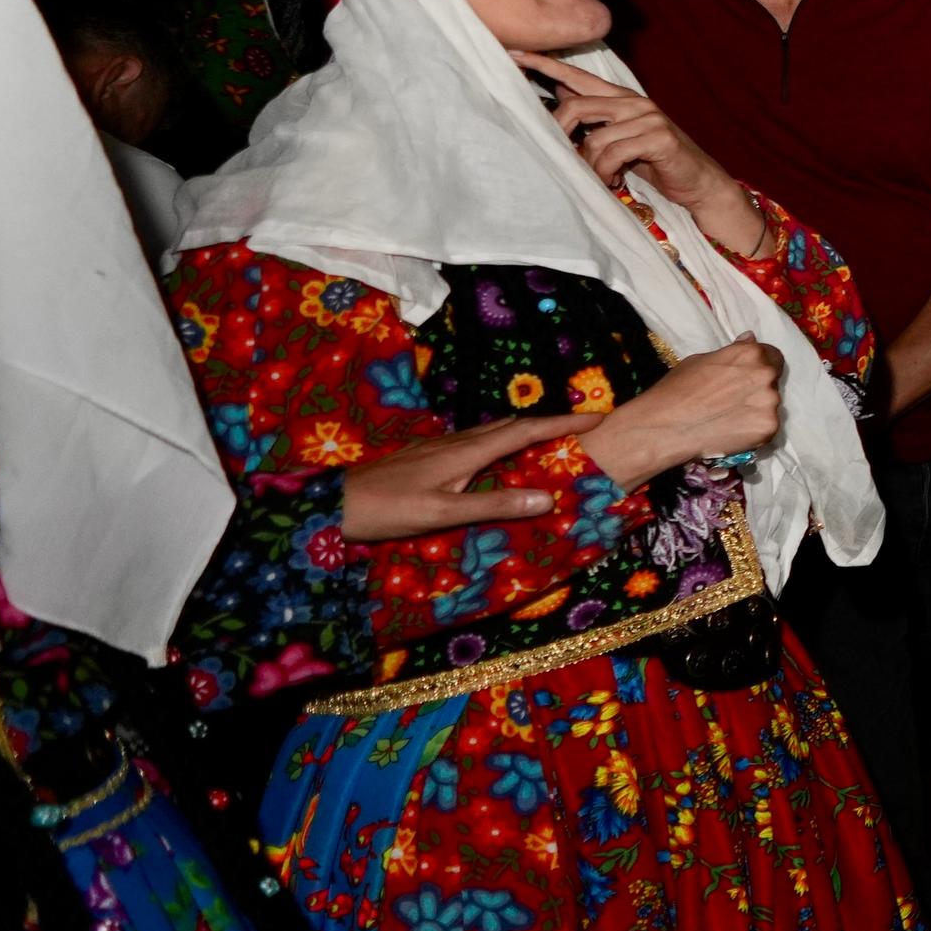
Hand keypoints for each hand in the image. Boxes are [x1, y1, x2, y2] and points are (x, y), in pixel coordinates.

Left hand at [339, 419, 565, 539]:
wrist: (333, 504)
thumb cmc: (387, 509)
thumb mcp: (443, 513)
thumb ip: (494, 504)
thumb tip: (548, 497)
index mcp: (466, 452)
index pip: (525, 431)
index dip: (563, 423)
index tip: (598, 417)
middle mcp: (456, 443)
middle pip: (511, 425)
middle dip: (549, 424)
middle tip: (582, 430)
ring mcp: (439, 448)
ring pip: (492, 433)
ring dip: (524, 433)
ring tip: (548, 443)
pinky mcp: (427, 457)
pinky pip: (476, 444)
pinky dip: (500, 445)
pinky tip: (497, 461)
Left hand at [531, 67, 765, 258]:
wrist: (698, 182)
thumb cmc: (655, 162)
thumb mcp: (619, 138)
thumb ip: (594, 121)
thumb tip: (560, 105)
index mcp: (621, 98)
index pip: (577, 76)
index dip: (546, 65)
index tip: (514, 55)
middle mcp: (634, 102)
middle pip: (576, 107)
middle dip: (561, 135)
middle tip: (563, 157)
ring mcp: (648, 118)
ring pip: (594, 138)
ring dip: (591, 166)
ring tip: (601, 178)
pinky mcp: (659, 138)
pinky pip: (615, 154)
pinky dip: (607, 172)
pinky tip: (615, 180)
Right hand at [585, 339, 790, 490]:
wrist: (663, 426)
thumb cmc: (676, 389)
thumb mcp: (701, 360)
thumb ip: (732, 352)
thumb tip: (750, 339)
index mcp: (750, 353)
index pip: (772, 355)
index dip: (761, 364)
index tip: (747, 375)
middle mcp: (765, 375)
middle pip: (772, 380)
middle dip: (757, 387)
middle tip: (733, 399)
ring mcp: (770, 403)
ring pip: (770, 404)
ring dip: (756, 409)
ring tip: (729, 417)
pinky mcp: (768, 428)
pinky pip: (766, 426)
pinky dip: (754, 429)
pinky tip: (732, 431)